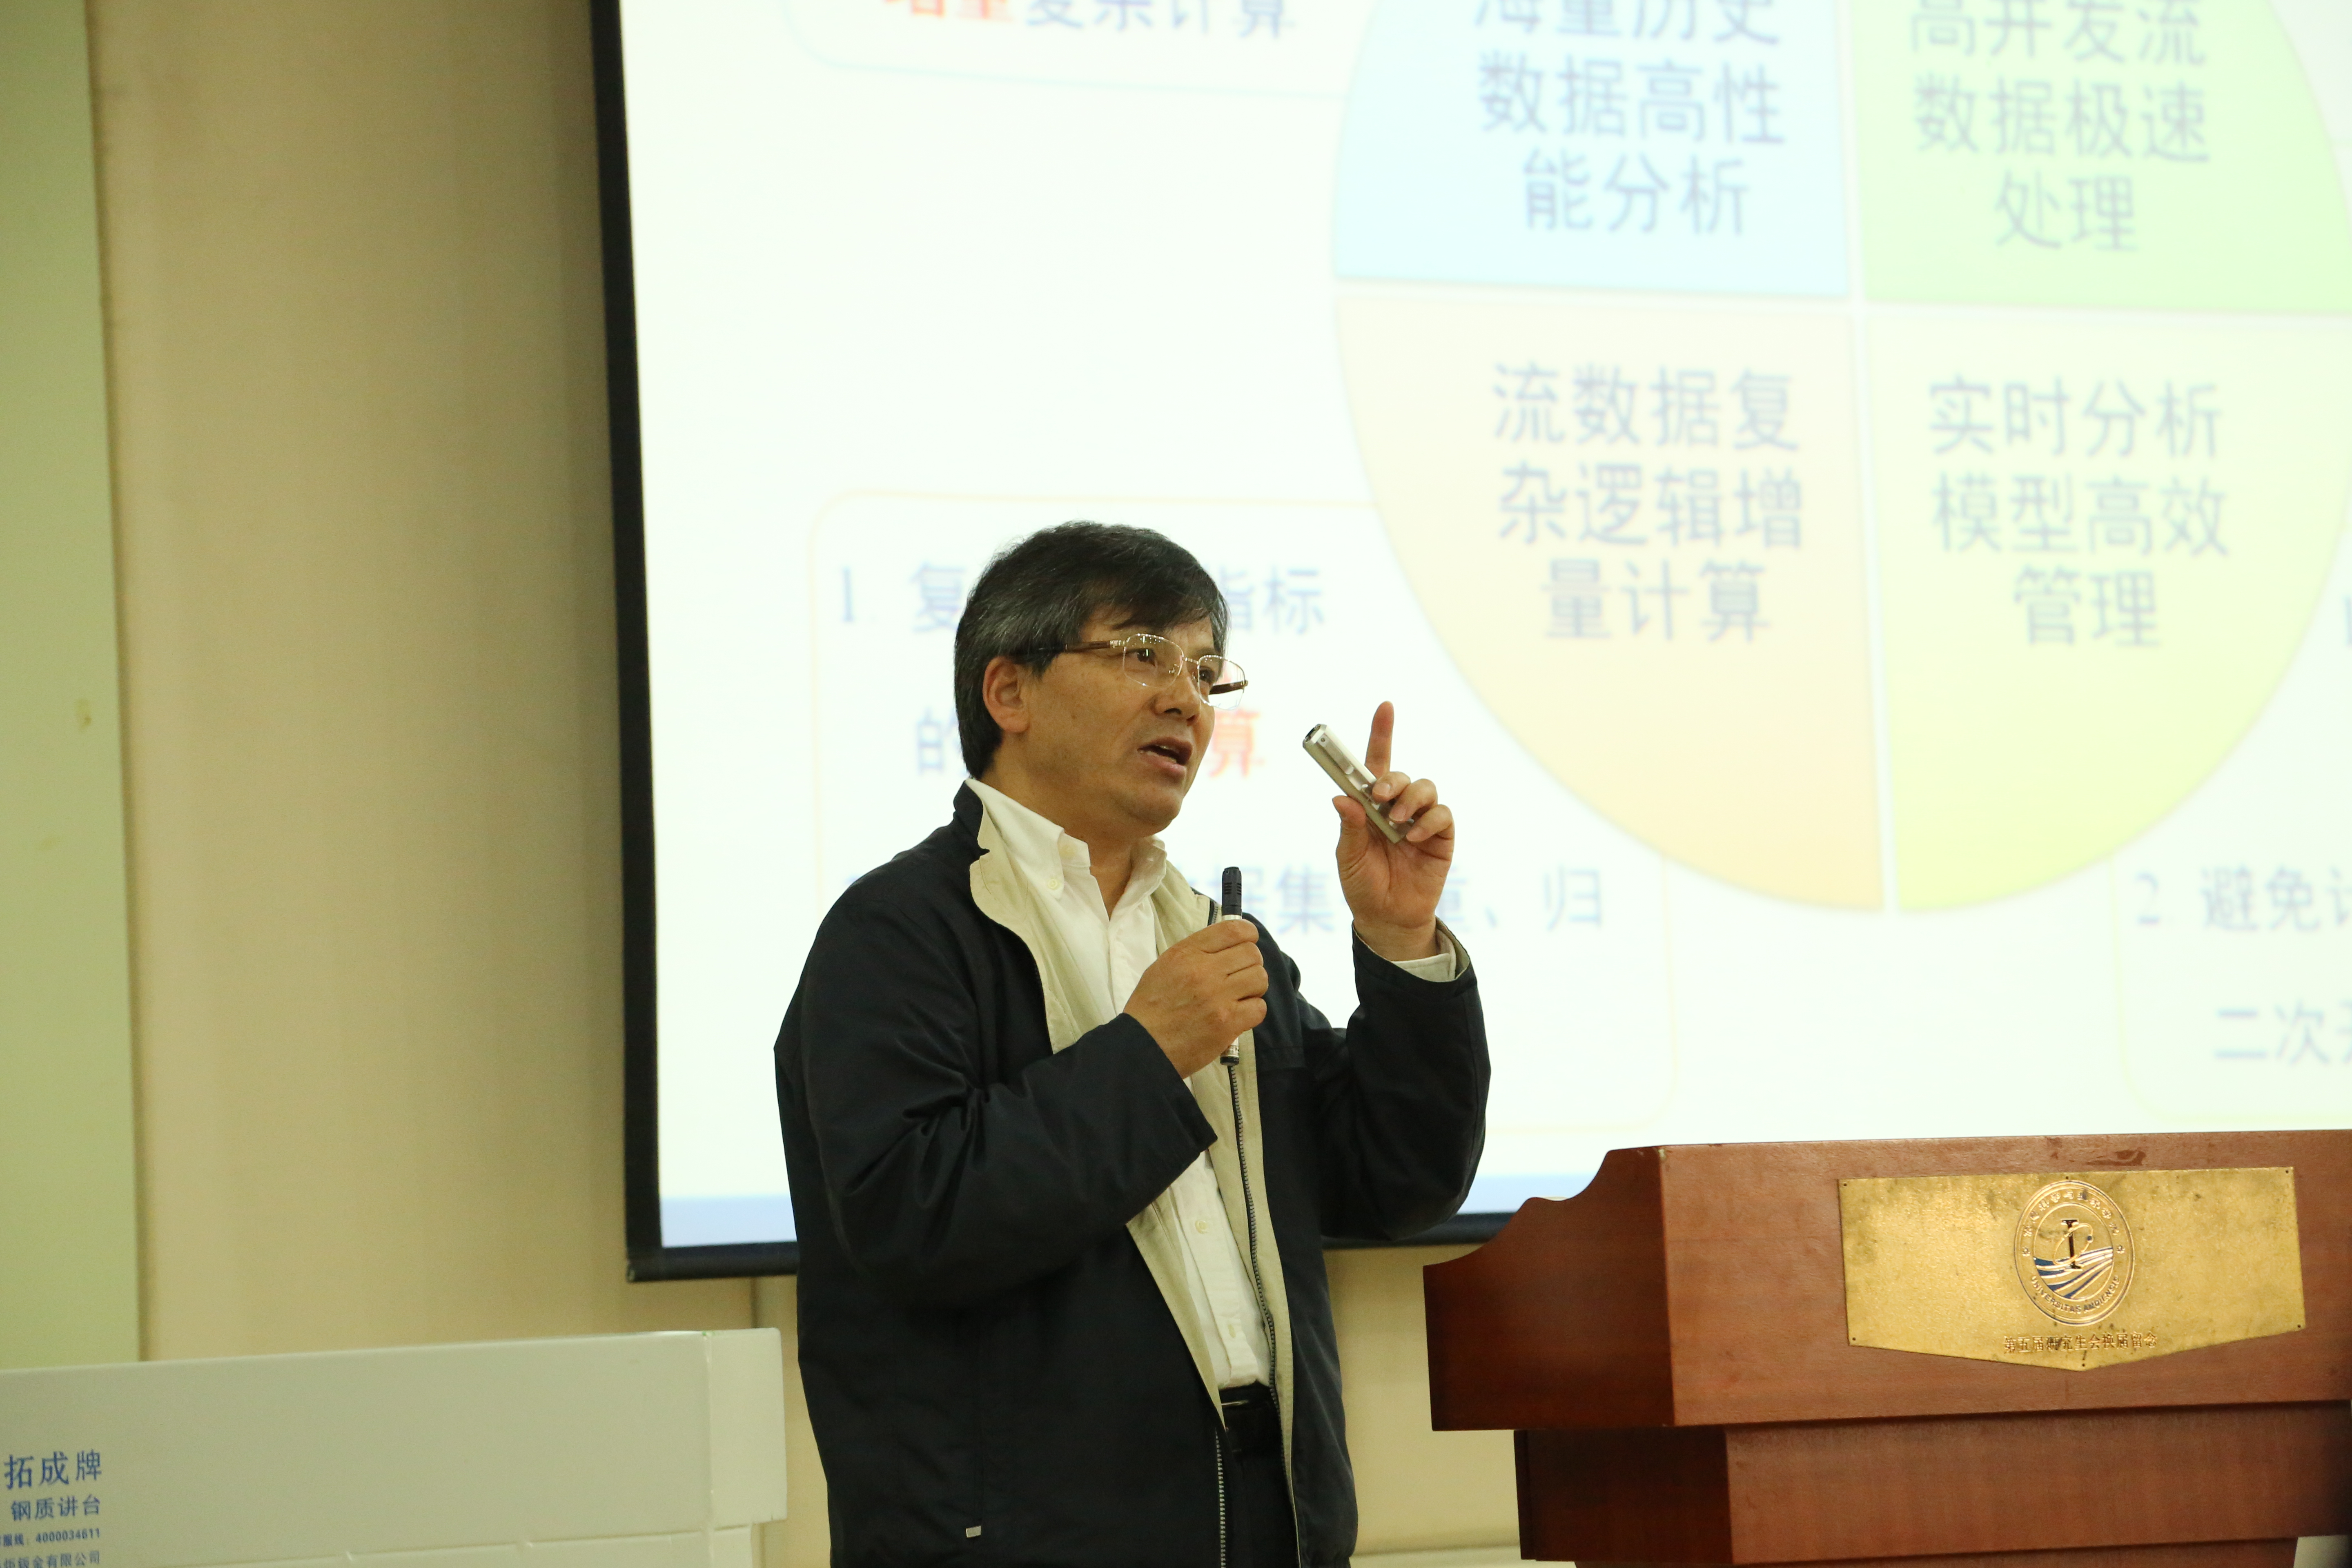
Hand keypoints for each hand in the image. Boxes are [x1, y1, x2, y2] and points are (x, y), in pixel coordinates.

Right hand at [1123, 918, 1269, 1078]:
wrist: (1144, 1045)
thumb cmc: (1152, 1006)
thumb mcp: (1165, 966)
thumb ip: (1196, 953)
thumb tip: (1228, 947)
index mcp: (1187, 953)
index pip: (1234, 930)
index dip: (1248, 934)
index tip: (1247, 943)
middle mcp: (1204, 971)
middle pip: (1252, 953)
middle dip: (1250, 964)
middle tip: (1238, 977)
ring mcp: (1218, 998)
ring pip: (1259, 978)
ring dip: (1253, 987)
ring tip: (1238, 996)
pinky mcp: (1227, 1024)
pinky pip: (1259, 1008)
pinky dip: (1252, 1011)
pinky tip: (1238, 1014)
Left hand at [1332, 702, 1453, 961]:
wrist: (1386, 918)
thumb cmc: (1363, 885)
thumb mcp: (1348, 857)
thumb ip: (1349, 827)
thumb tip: (1341, 796)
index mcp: (1370, 806)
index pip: (1375, 764)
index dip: (1382, 733)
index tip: (1385, 706)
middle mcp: (1397, 807)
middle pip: (1400, 774)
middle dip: (1390, 779)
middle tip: (1379, 796)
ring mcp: (1420, 821)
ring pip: (1425, 788)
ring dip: (1410, 799)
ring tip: (1396, 822)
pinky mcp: (1440, 837)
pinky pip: (1442, 815)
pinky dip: (1428, 822)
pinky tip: (1413, 839)